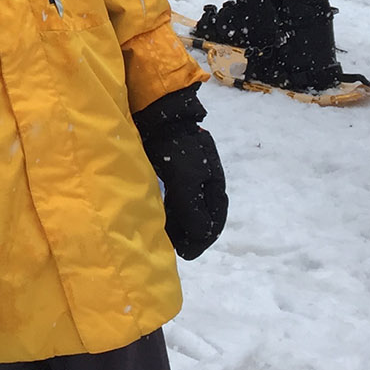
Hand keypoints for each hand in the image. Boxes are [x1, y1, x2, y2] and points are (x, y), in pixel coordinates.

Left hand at [132, 85, 226, 260]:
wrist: (157, 115)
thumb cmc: (175, 147)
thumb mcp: (186, 180)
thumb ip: (193, 209)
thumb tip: (200, 236)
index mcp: (214, 183)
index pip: (214, 220)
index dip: (201, 240)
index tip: (186, 254)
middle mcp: (203, 181)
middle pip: (200, 216)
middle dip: (188, 234)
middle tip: (173, 249)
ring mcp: (186, 175)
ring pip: (185, 208)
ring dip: (177, 224)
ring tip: (162, 236)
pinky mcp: (169, 170)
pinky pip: (172, 198)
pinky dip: (167, 211)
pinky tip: (155, 216)